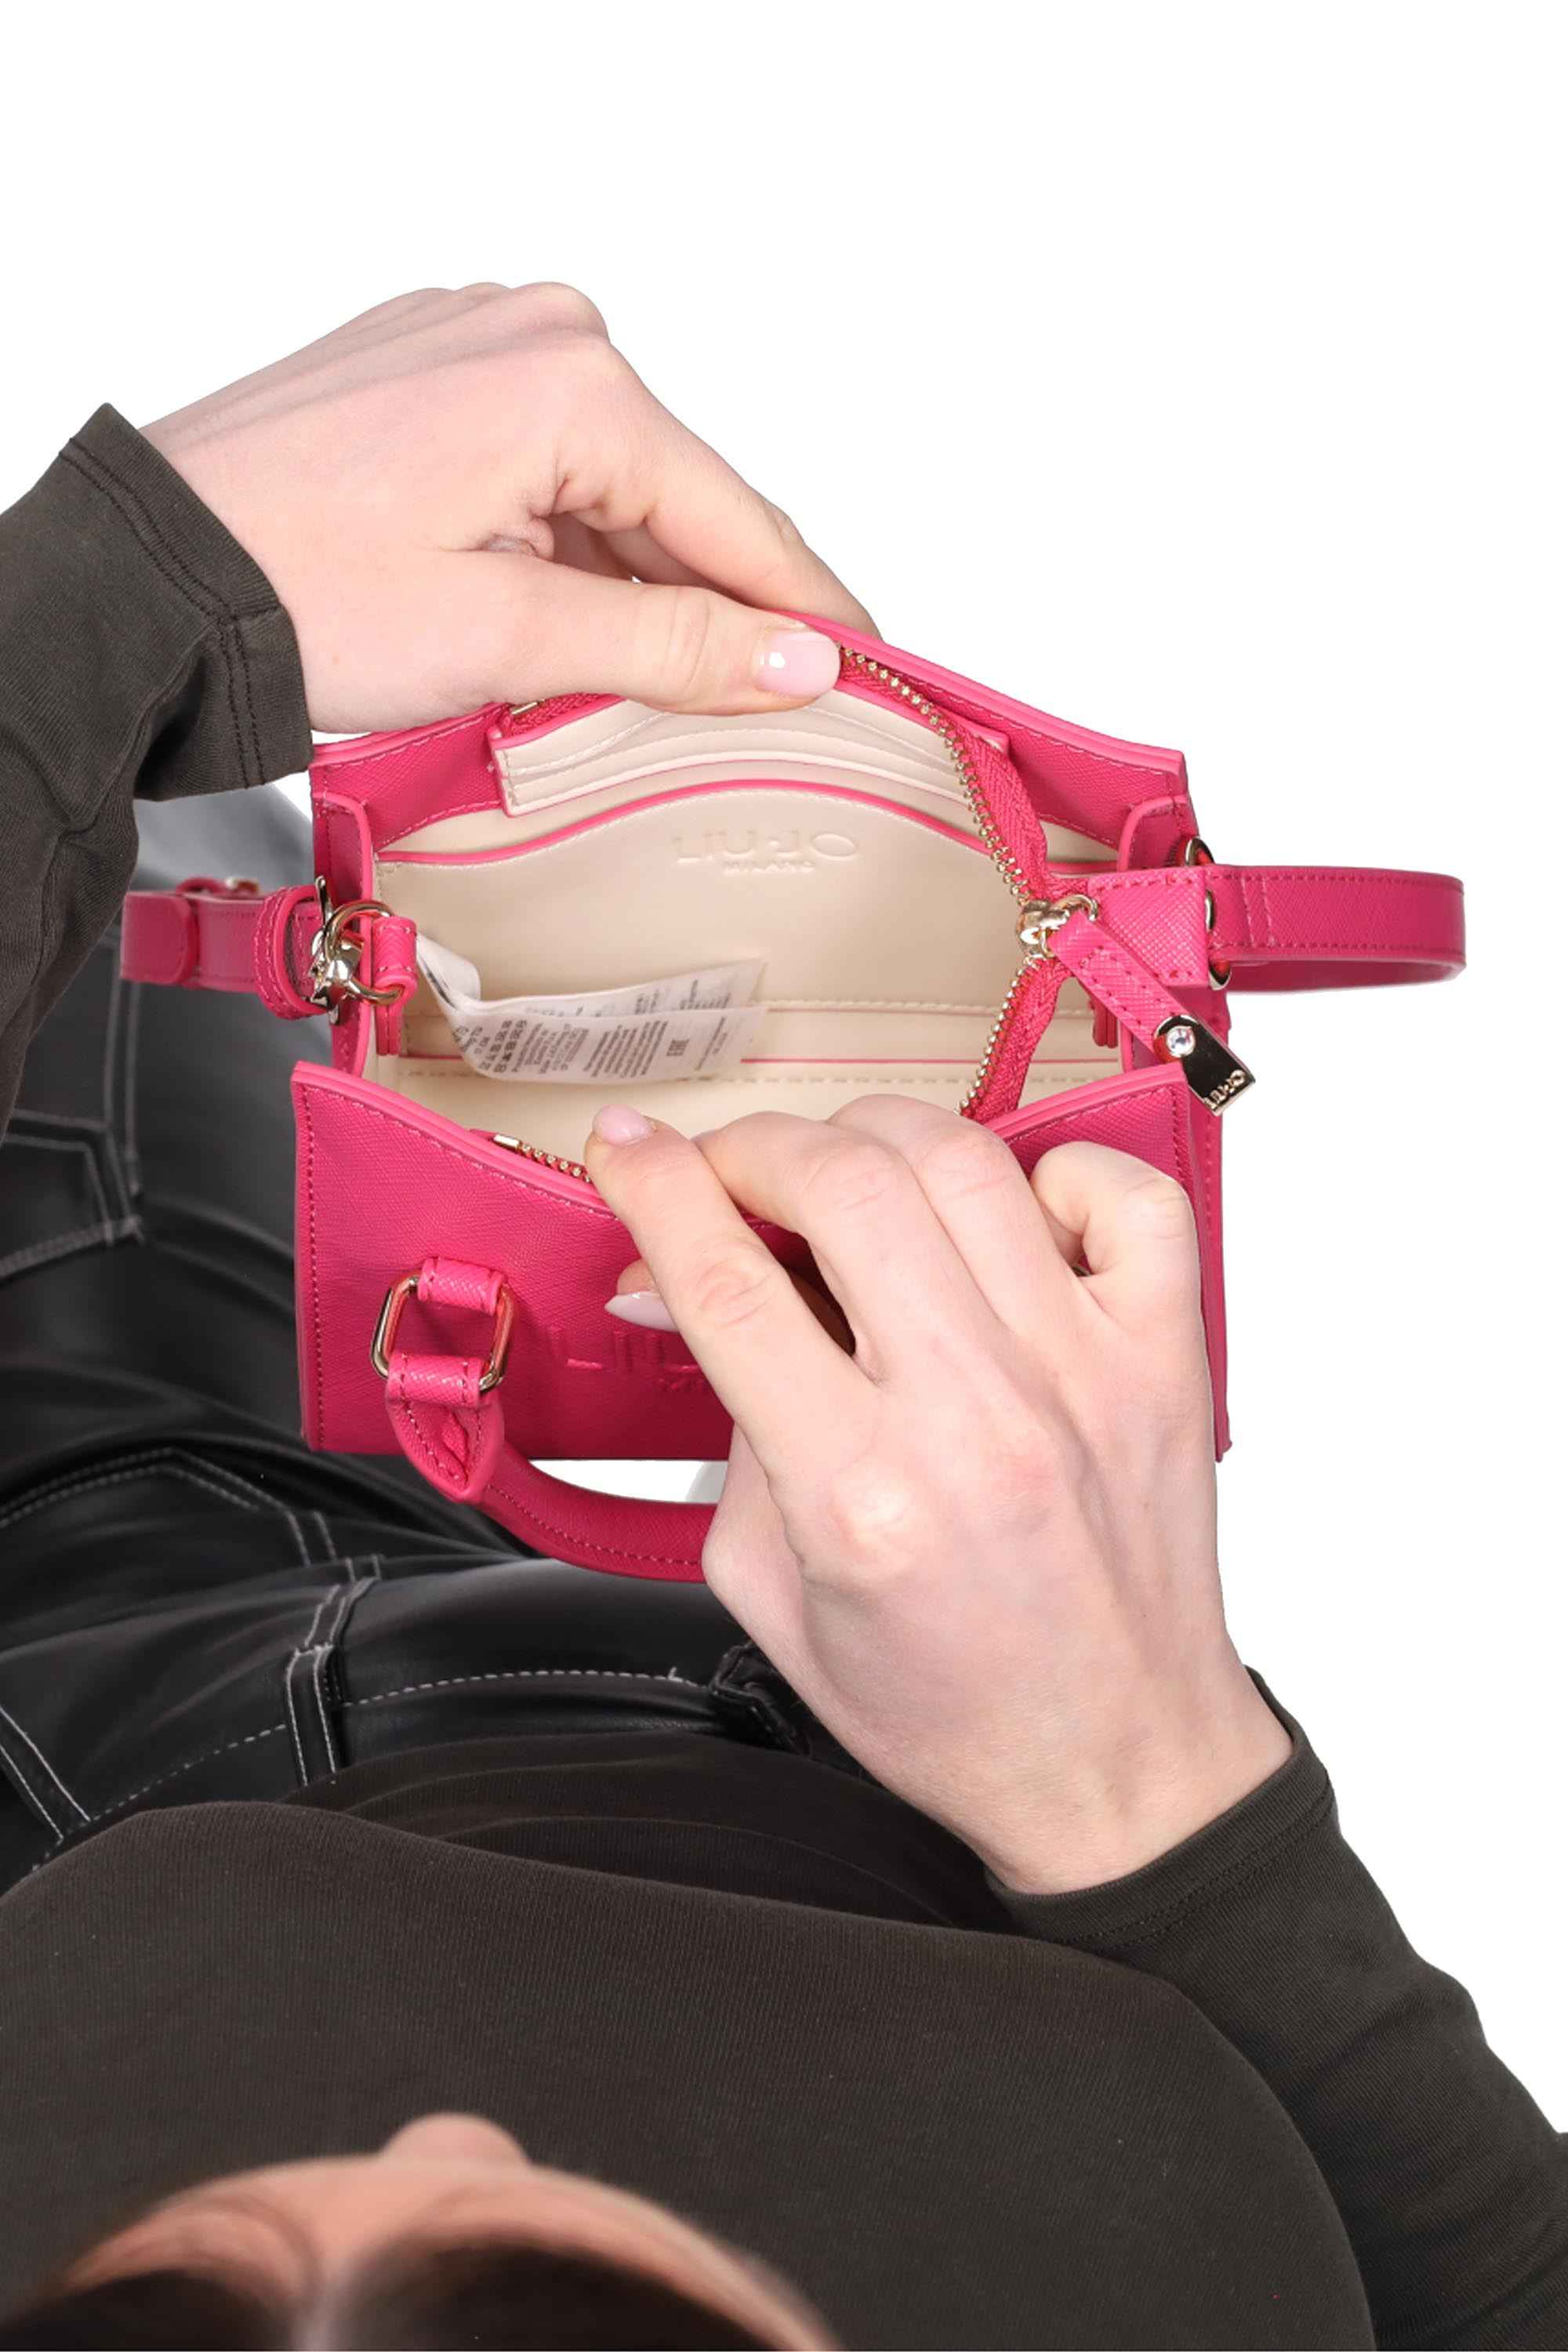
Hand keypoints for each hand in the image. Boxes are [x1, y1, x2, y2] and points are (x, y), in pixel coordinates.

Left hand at [142, 282, 872, 731]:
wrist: (151, 577)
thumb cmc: (296, 592)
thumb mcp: (509, 638)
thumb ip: (671, 646)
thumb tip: (798, 658)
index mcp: (572, 381)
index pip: (738, 518)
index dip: (808, 611)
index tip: (866, 672)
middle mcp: (534, 332)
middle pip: (675, 501)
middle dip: (710, 606)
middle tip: (751, 713)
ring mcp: (476, 342)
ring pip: (607, 490)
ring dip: (625, 587)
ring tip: (626, 690)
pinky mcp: (429, 372)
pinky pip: (542, 467)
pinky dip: (562, 549)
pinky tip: (552, 625)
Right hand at [584, 1099, 1291, 1893]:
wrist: (1115, 1768)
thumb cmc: (949, 1702)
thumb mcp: (771, 1596)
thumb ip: (727, 1435)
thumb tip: (688, 1290)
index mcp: (860, 1495)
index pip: (730, 1284)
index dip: (657, 1188)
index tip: (627, 1150)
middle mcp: (978, 1417)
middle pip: (845, 1185)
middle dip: (757, 1147)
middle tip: (733, 1172)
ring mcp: (1084, 1374)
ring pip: (967, 1162)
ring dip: (876, 1138)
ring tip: (847, 1175)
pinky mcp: (1164, 1360)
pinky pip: (1122, 1196)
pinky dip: (1055, 1171)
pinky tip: (1008, 1218)